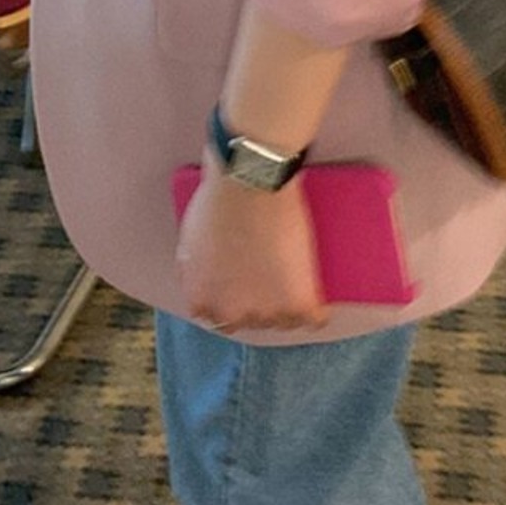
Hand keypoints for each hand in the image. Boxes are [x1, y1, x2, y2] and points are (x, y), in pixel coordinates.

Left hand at [176, 155, 328, 333]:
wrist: (251, 182)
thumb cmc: (218, 200)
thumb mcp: (188, 242)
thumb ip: (195, 273)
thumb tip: (207, 283)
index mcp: (201, 300)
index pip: (217, 318)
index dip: (232, 298)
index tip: (243, 285)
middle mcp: (230, 314)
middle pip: (249, 322)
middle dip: (258, 304)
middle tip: (268, 275)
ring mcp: (266, 313)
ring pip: (282, 322)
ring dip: (286, 305)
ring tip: (292, 276)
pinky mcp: (299, 304)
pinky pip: (314, 319)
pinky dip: (316, 308)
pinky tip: (314, 291)